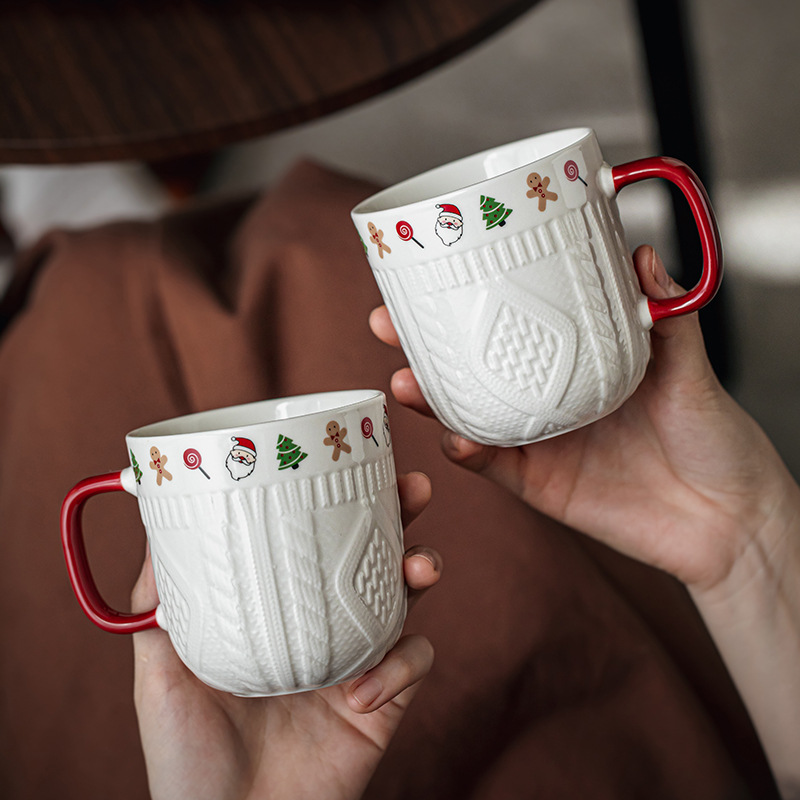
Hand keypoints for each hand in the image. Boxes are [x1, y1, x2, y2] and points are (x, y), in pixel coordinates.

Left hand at [132, 472, 440, 799]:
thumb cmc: (187, 757)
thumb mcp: (160, 672)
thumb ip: (160, 606)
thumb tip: (157, 530)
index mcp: (281, 611)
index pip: (316, 541)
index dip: (340, 501)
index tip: (351, 463)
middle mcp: (324, 627)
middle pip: (373, 555)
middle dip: (401, 516)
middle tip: (415, 489)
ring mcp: (357, 660)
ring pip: (407, 598)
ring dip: (422, 572)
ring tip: (417, 570)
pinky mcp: (383, 703)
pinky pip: (414, 666)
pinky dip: (399, 668)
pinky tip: (362, 692)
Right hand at [371, 246, 796, 592]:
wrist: (729, 520)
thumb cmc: (715, 438)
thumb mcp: (690, 368)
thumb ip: (665, 316)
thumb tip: (643, 254)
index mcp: (578, 361)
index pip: (514, 323)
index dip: (471, 299)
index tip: (432, 272)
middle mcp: (549, 398)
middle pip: (473, 367)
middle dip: (424, 345)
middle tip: (388, 323)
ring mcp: (539, 441)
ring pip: (468, 414)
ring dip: (430, 398)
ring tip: (406, 380)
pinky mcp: (538, 485)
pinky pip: (490, 466)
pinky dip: (466, 450)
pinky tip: (453, 436)